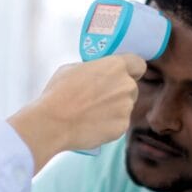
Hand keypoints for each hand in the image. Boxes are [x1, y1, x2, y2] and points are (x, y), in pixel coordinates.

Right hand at [8, 54, 143, 172]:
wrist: (53, 123)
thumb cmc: (58, 93)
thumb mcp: (71, 69)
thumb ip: (92, 69)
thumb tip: (95, 75)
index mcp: (115, 66)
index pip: (138, 65)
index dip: (131, 71)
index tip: (122, 76)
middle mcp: (126, 85)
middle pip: (131, 88)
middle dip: (119, 92)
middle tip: (100, 99)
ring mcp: (126, 108)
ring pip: (125, 107)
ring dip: (114, 110)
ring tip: (92, 115)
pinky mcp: (122, 127)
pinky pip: (119, 124)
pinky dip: (109, 125)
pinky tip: (92, 126)